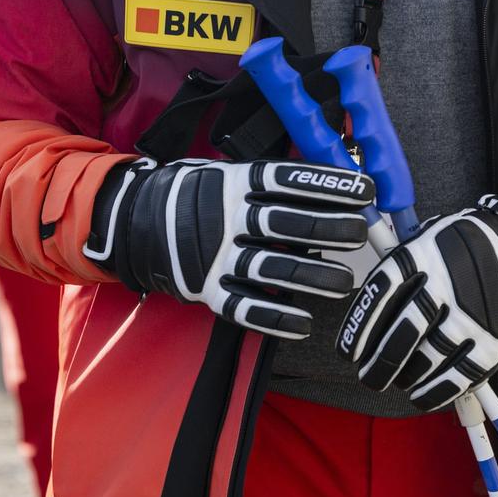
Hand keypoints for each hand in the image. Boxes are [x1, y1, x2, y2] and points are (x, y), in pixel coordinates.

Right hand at [86, 157, 374, 338]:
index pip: (288, 181)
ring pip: (270, 269)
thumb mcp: (226, 173)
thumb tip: (331, 180)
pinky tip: (303, 323)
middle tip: (360, 234)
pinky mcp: (204, 289)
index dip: (328, 185)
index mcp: (234, 182)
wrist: (132, 220)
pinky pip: (242, 308)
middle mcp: (226, 217)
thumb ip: (270, 181)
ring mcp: (214, 255)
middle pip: (285, 224)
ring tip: (343, 283)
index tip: (365, 191)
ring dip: (310, 278)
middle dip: (327, 229)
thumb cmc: (196, 195)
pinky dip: (274, 318)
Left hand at [339, 194, 497, 410]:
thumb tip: (365, 315)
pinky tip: (420, 396)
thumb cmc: (462, 250)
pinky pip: (461, 374)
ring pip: (430, 357)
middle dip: (381, 362)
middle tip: (369, 377)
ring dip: (407, 376)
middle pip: (405, 330)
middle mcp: (449, 280)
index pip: (382, 290)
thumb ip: (400, 270)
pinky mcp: (496, 337)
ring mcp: (474, 311)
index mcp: (424, 251)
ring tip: (397, 381)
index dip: (360, 326)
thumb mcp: (428, 239)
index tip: (348, 353)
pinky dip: (436, 391)